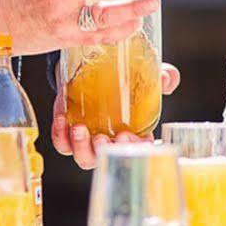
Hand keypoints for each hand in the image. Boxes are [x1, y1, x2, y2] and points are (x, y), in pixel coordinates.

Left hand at [51, 62, 181, 168]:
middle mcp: (111, 142)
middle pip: (108, 158)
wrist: (91, 68)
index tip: (130, 137)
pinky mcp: (67, 132)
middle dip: (105, 152)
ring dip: (80, 147)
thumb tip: (166, 79)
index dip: (135, 150)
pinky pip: (62, 144)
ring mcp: (88, 140)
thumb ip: (163, 77)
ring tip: (79, 128)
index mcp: (134, 134)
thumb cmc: (124, 78)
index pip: (139, 151)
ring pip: (84, 157)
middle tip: (103, 138)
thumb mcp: (146, 74)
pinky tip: (62, 120)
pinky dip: (60, 136)